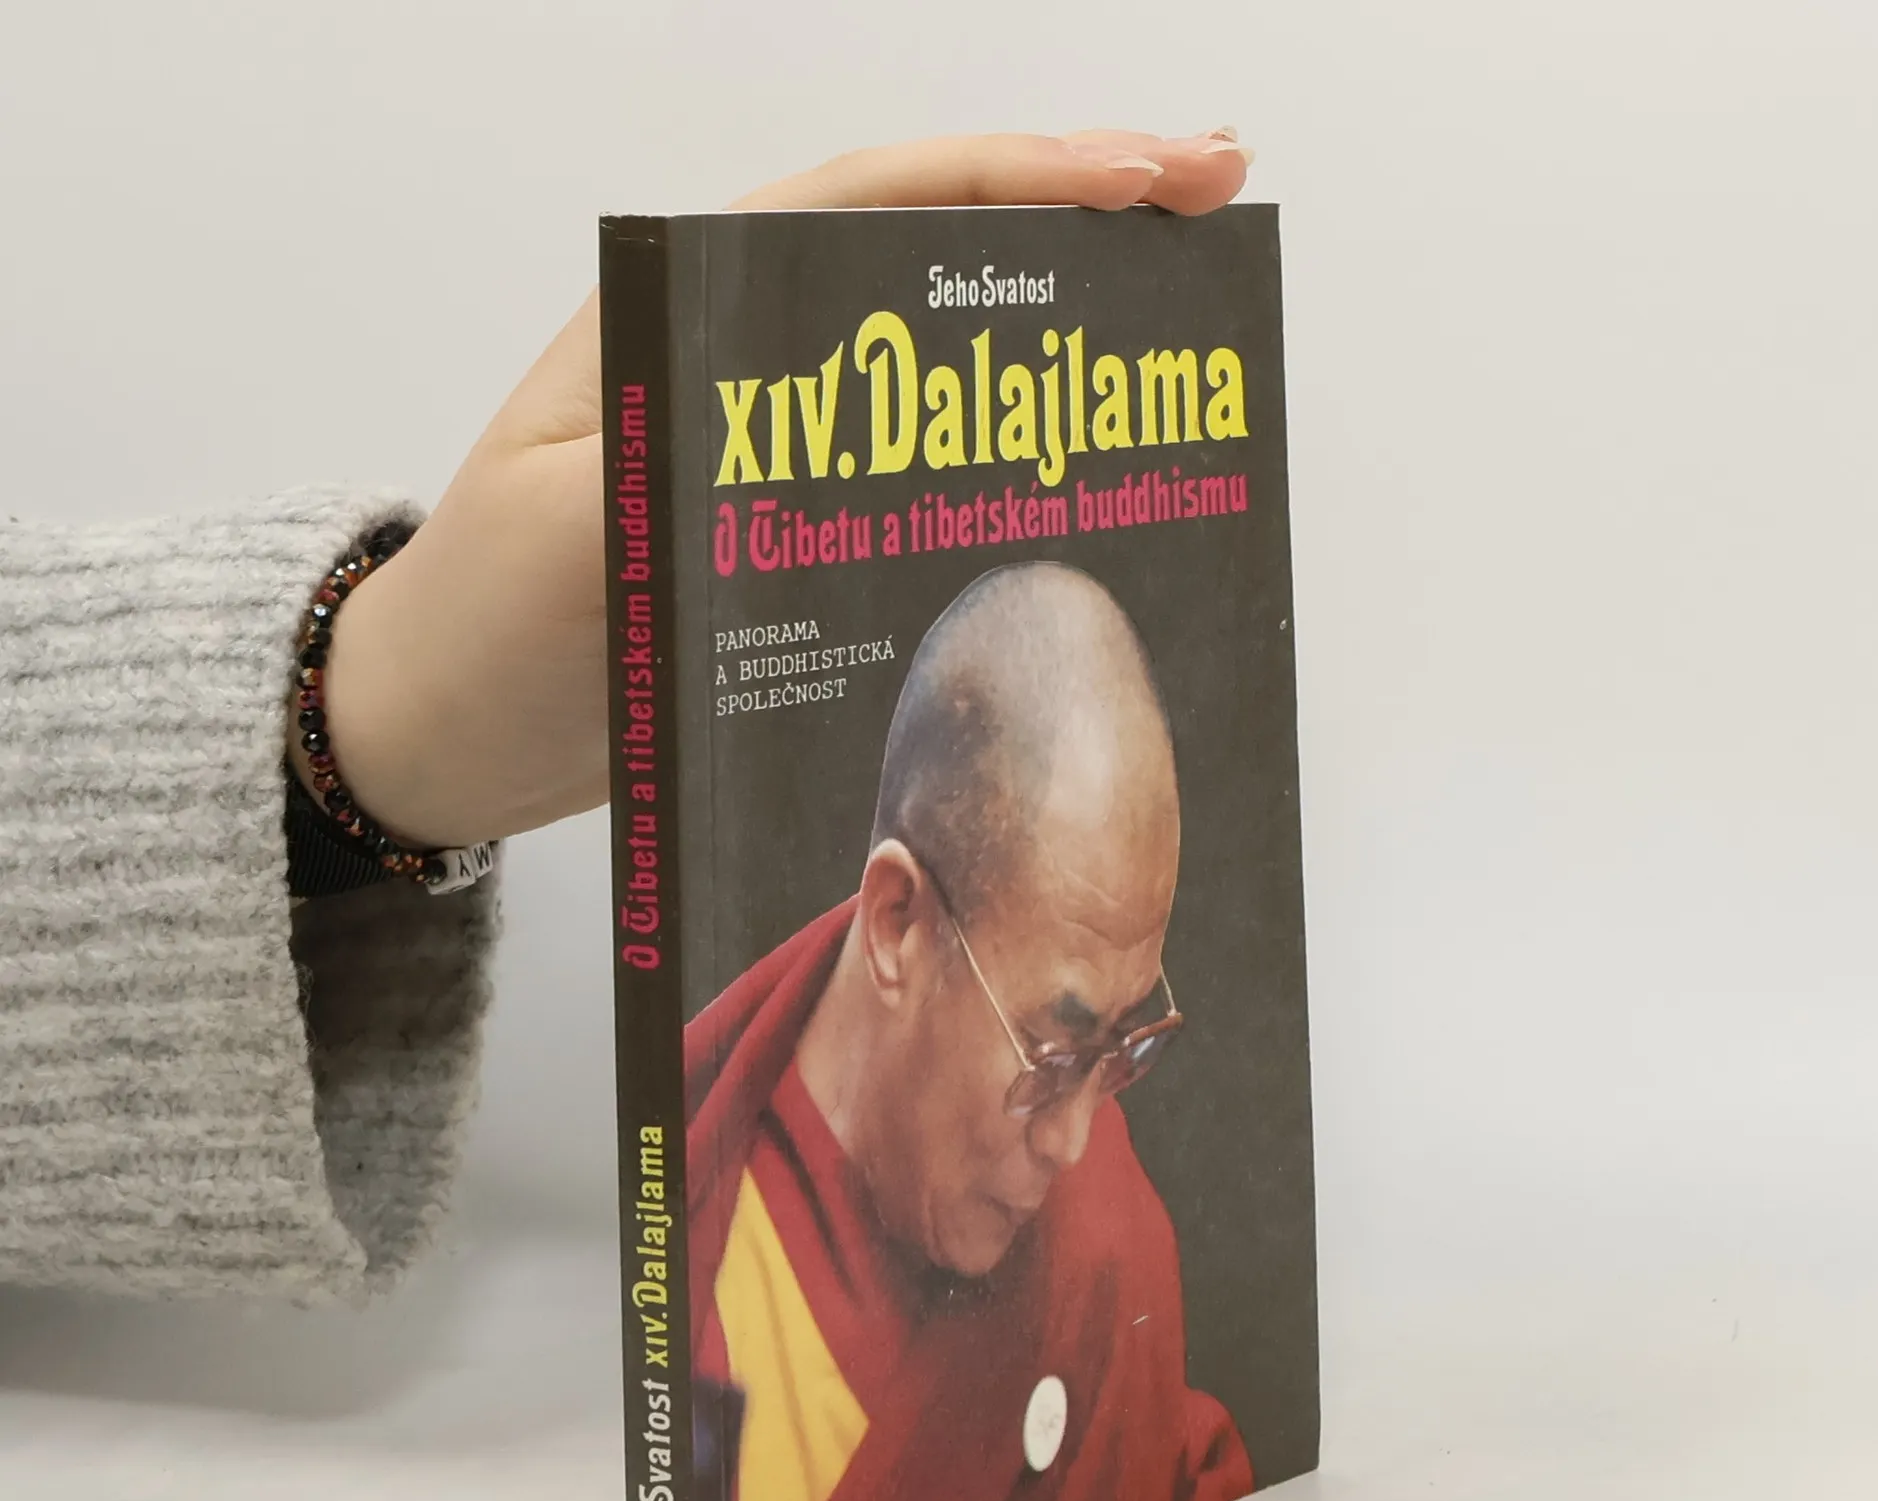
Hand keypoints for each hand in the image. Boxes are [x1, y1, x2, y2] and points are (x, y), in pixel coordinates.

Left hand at [298, 129, 1252, 850]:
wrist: (444, 730)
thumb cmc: (481, 627)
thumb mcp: (567, 540)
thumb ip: (683, 469)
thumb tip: (836, 432)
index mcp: (690, 317)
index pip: (876, 204)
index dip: (1019, 180)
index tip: (1144, 176)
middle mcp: (748, 360)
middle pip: (931, 253)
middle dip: (1078, 213)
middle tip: (1216, 192)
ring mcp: (779, 442)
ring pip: (940, 355)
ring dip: (1060, 322)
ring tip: (1186, 302)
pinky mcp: (796, 527)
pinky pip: (924, 463)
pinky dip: (1011, 446)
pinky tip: (1087, 456)